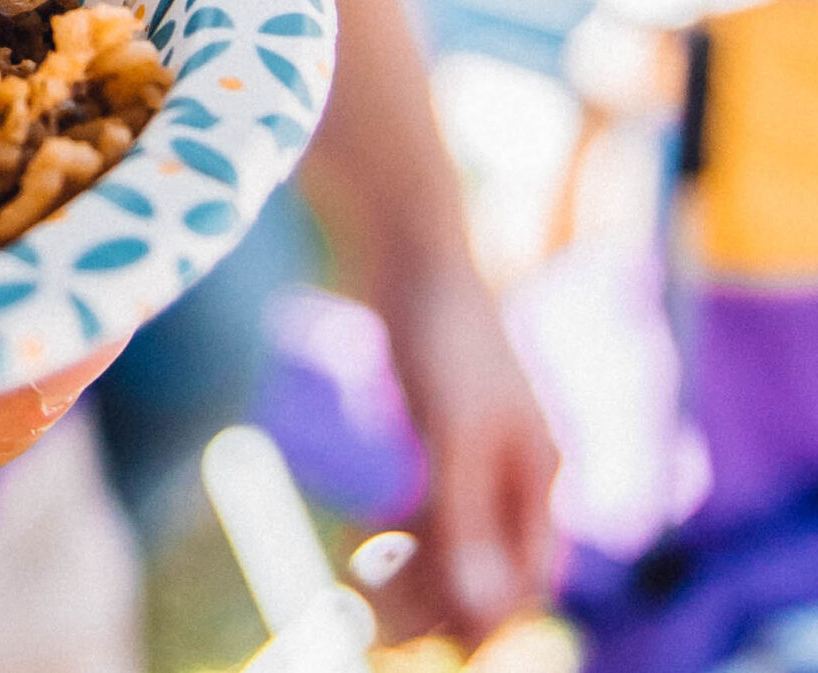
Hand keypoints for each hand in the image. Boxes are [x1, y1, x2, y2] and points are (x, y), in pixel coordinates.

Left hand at [376, 269, 559, 648]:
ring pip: (443, 552)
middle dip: (429, 608)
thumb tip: (479, 611)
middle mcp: (510, 479)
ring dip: (403, 583)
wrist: (406, 252)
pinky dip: (388, 542)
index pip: (523, 582)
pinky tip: (357, 548)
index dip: (477, 622)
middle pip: (480, 575)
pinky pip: (416, 518)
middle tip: (362, 632)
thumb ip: (464, 520)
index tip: (420, 648)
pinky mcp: (426, 446)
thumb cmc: (443, 333)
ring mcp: (468, 463)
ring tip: (348, 594)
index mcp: (537, 480)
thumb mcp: (454, 431)